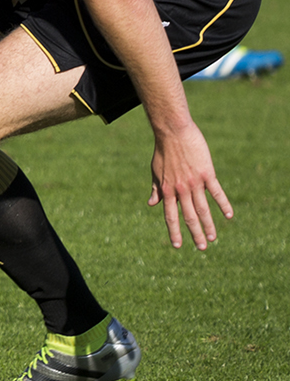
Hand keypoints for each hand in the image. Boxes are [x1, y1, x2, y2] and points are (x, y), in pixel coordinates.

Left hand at [147, 121, 232, 249]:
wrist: (172, 132)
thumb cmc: (163, 151)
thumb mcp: (155, 171)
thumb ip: (156, 189)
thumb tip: (152, 204)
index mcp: (167, 190)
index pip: (170, 216)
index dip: (174, 231)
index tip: (177, 245)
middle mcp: (180, 189)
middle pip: (189, 216)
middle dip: (195, 233)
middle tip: (202, 248)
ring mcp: (194, 182)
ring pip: (203, 208)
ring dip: (209, 224)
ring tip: (213, 238)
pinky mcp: (207, 173)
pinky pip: (216, 192)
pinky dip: (223, 205)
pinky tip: (229, 216)